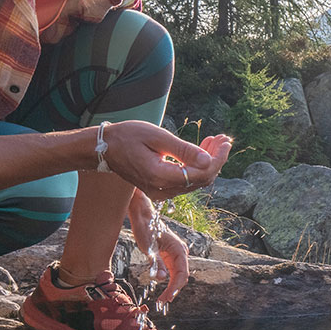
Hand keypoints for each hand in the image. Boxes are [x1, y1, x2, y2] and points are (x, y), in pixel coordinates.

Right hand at [99, 123, 230, 201]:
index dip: (218, 158)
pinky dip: (196, 167)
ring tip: (214, 142)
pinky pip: (186, 181)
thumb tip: (208, 160)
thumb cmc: (127, 137)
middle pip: (201, 179)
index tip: (226, 141)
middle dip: (216, 159)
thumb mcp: (157, 137)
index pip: (201, 173)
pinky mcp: (159, 189)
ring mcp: (160, 192)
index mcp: (161, 177)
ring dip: (208, 162)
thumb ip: (183, 150)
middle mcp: (162, 190)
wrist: (104, 148)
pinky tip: (200, 151)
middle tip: (222, 139)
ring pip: (195, 181)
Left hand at [128, 189, 192, 303]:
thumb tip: (161, 278)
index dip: (175, 287)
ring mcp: (176, 254)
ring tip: (162, 299)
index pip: (182, 273)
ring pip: (178, 275)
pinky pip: (172, 272)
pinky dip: (168, 282)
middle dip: (173, 290)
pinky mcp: (169, 256)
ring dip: (171, 288)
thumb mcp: (148, 247)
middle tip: (162, 302)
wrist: (143, 217)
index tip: (167, 297)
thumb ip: (155, 262)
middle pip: (181, 276)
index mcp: (179, 249)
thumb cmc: (146, 229)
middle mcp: (180, 252)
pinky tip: (163, 291)